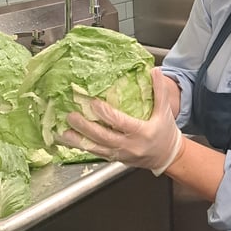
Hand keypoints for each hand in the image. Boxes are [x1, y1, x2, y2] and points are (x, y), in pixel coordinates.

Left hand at [58, 68, 184, 175]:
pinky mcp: (114, 159)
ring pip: (96, 148)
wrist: (166, 156)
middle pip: (103, 136)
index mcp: (142, 132)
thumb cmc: (165, 132)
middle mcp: (130, 145)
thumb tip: (154, 71)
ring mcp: (120, 154)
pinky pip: (95, 153)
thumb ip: (159, 91)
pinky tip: (70, 141)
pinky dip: (82, 147)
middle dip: (86, 126)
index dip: (105, 113)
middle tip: (71, 115)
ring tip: (63, 132)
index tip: (93, 103)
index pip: (120, 122)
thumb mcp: (165, 111)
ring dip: (78, 140)